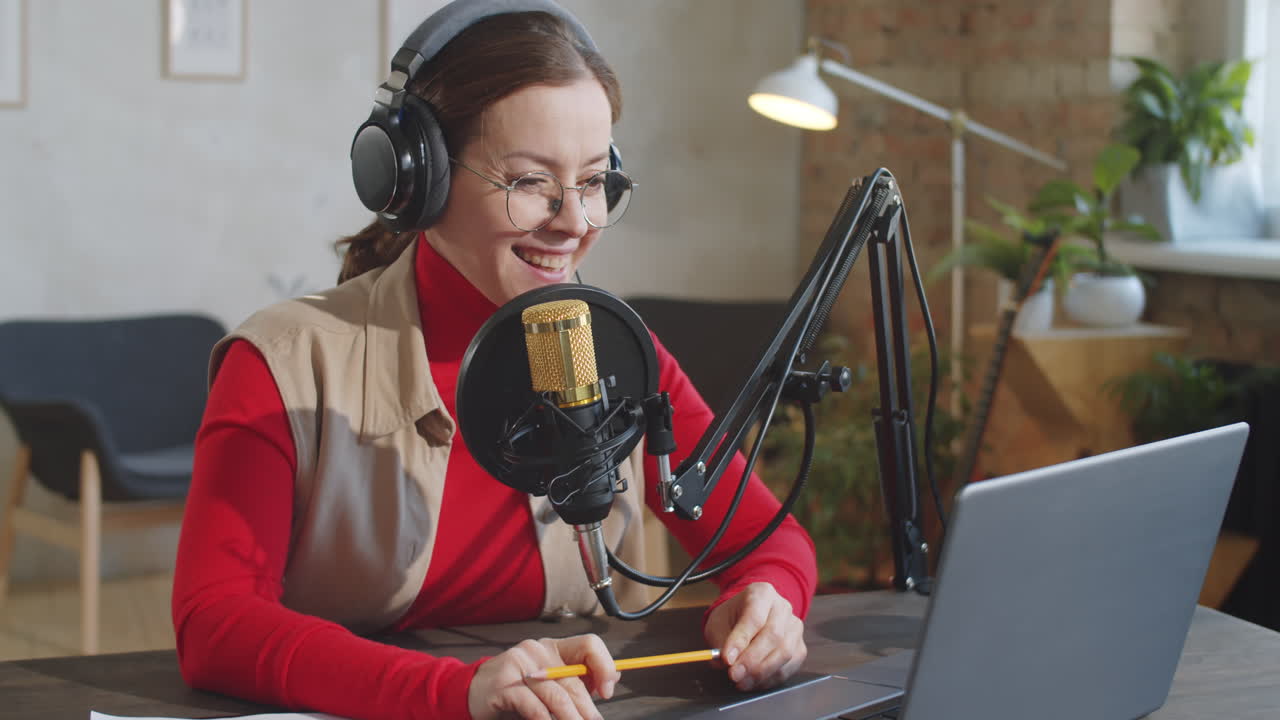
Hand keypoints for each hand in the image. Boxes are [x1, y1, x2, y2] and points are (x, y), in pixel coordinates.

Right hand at [467, 634, 620, 719]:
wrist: (472, 694)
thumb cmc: (515, 692)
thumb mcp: (548, 683)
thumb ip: (574, 680)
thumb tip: (611, 680)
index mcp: (552, 648)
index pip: (588, 644)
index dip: (604, 665)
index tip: (607, 691)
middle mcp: (537, 651)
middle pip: (573, 679)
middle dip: (587, 709)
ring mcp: (518, 665)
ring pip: (556, 695)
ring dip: (571, 717)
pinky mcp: (503, 685)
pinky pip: (533, 706)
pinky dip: (545, 719)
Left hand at [703, 582, 806, 691]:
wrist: (748, 617)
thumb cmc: (733, 618)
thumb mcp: (718, 623)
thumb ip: (720, 641)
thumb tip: (725, 662)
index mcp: (762, 593)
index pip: (754, 617)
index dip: (741, 641)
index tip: (727, 659)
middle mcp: (783, 607)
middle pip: (773, 635)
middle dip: (752, 660)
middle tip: (734, 675)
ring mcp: (794, 627)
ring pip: (785, 652)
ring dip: (761, 672)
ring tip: (741, 682)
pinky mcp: (800, 647)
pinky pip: (789, 666)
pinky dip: (770, 678)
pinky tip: (754, 682)